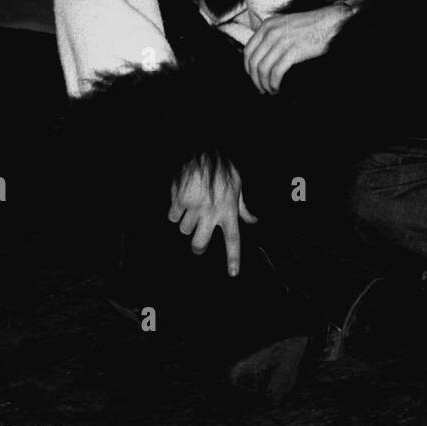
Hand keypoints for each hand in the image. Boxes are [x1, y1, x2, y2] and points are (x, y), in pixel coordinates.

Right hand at [168, 156, 255, 276]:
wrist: (202, 151)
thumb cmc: (223, 168)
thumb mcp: (238, 185)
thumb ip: (243, 207)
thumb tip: (253, 220)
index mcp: (228, 209)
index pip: (233, 240)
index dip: (233, 258)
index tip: (232, 273)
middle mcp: (211, 212)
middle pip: (200, 244)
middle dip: (198, 248)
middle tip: (198, 244)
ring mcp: (194, 208)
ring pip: (184, 230)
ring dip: (186, 223)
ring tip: (191, 209)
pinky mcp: (179, 201)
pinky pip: (173, 217)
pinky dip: (175, 212)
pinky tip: (180, 201)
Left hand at [243, 5, 348, 93]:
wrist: (330, 22)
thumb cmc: (310, 26)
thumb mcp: (285, 24)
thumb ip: (271, 35)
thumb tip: (262, 56)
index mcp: (267, 25)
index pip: (248, 51)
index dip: (248, 68)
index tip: (253, 77)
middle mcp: (272, 32)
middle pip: (253, 62)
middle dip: (255, 80)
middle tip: (261, 88)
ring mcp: (282, 41)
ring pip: (263, 69)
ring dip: (264, 84)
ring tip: (270, 90)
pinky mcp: (293, 51)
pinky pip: (276, 72)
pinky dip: (274, 83)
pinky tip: (278, 88)